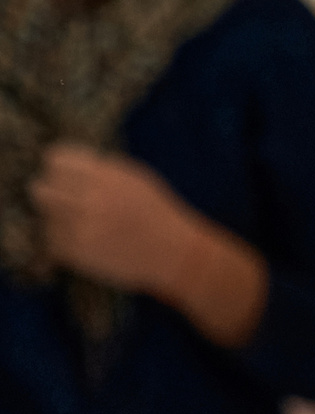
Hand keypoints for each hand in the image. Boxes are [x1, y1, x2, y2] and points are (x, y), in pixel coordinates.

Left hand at [29, 143, 203, 293]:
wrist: (175, 252)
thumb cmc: (156, 213)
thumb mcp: (135, 179)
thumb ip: (100, 169)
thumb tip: (63, 163)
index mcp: (106, 176)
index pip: (55, 160)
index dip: (57, 168)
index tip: (64, 176)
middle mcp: (91, 199)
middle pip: (40, 188)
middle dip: (50, 194)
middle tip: (64, 202)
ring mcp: (82, 228)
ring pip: (44, 217)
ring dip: (58, 220)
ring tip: (79, 224)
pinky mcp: (79, 253)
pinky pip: (52, 242)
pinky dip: (63, 242)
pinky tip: (84, 241)